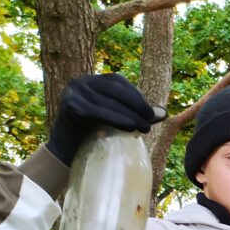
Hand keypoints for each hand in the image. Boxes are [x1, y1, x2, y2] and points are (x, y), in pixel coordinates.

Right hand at [47, 74, 164, 165]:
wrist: (66, 149)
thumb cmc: (93, 133)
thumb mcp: (115, 119)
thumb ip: (136, 113)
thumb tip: (163, 113)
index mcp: (92, 80)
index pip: (118, 82)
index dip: (137, 96)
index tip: (152, 113)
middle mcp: (81, 82)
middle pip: (114, 90)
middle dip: (136, 105)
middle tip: (151, 121)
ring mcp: (73, 93)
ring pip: (107, 102)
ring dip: (130, 115)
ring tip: (145, 128)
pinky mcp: (70, 107)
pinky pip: (97, 112)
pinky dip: (116, 119)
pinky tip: (130, 128)